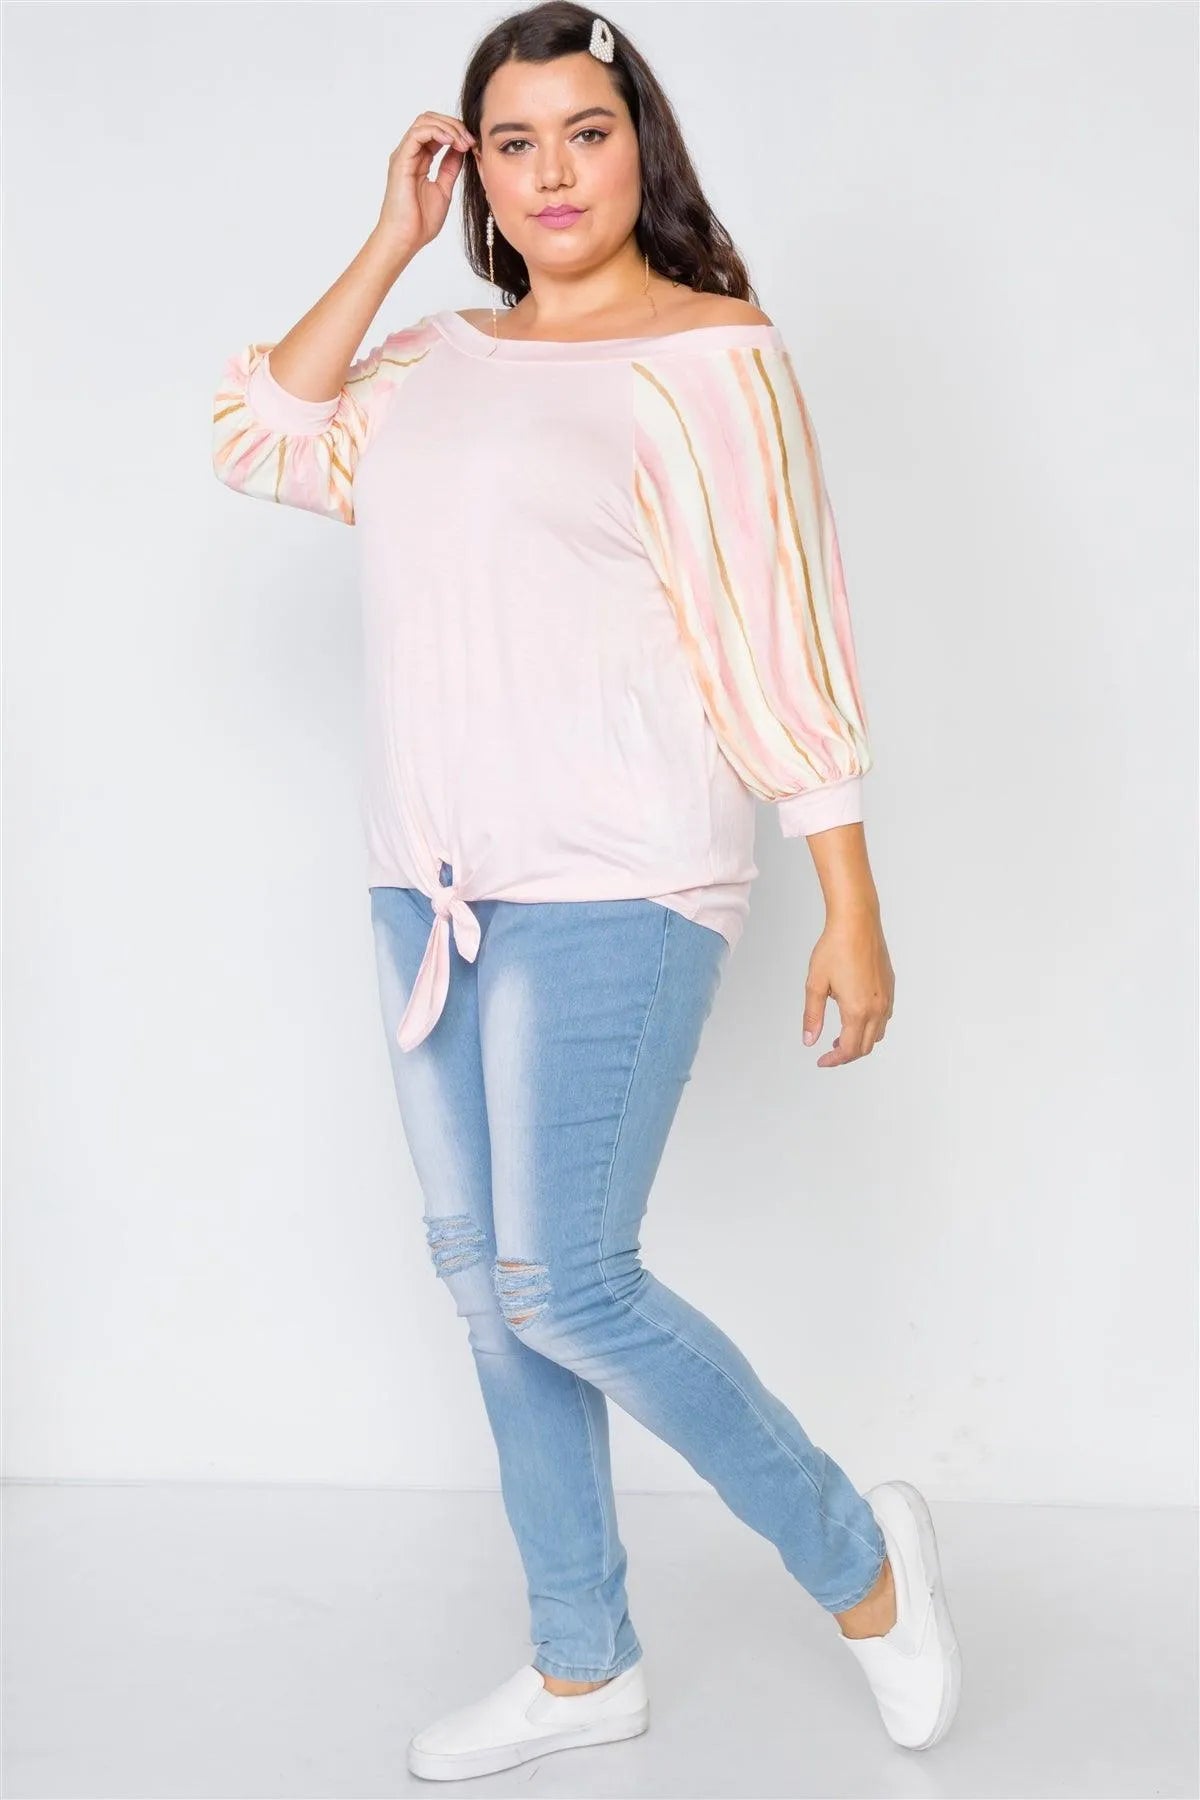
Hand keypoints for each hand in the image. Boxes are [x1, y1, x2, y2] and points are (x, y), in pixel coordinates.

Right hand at [376, 112, 476, 256]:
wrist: (405, 239)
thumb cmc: (420, 222)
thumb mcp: (444, 189)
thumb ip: (450, 167)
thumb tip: (461, 149)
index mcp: (419, 160)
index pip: (436, 131)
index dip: (456, 131)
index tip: (473, 143)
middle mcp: (409, 154)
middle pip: (430, 120)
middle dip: (453, 125)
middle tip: (470, 140)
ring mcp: (404, 155)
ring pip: (424, 122)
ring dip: (448, 127)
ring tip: (463, 142)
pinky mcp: (401, 160)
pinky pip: (418, 133)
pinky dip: (437, 132)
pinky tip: (451, 142)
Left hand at [802, 906, 893, 1066]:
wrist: (857, 922)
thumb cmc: (835, 948)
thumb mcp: (815, 984)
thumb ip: (812, 1016)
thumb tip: (810, 1040)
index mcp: (858, 1010)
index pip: (849, 1049)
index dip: (834, 1060)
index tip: (822, 1060)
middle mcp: (877, 1008)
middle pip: (866, 1047)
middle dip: (847, 1054)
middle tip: (829, 1052)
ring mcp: (886, 998)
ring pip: (877, 1034)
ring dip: (860, 1041)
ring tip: (841, 1035)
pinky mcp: (890, 987)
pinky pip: (884, 1017)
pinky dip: (871, 1026)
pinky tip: (855, 1016)